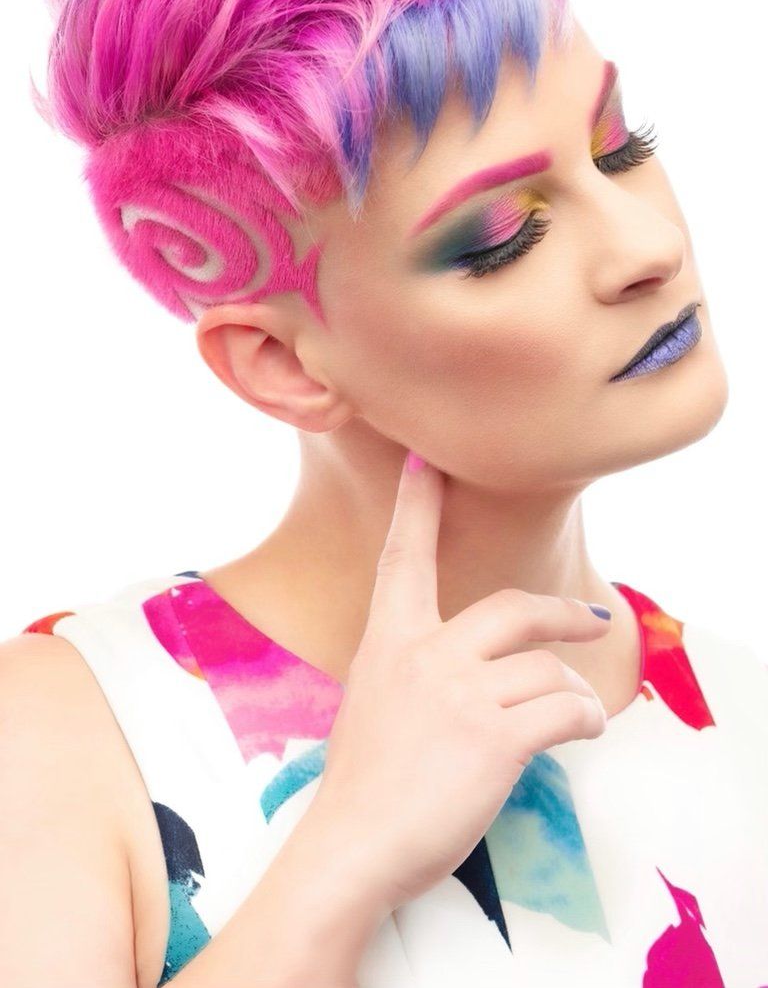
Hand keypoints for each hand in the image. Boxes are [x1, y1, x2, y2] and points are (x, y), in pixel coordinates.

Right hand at [311, 452, 610, 912]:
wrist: (353, 847)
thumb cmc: (364, 787)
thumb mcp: (375, 704)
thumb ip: (418, 672)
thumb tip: (476, 674)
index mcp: (389, 642)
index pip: (403, 559)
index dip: (417, 507)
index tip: (424, 463)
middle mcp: (425, 655)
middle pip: (514, 608)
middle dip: (563, 612)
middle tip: (590, 618)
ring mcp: (460, 694)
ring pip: (547, 668)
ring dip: (574, 691)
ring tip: (578, 715)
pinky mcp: (495, 738)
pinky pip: (565, 710)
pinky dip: (585, 718)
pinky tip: (581, 730)